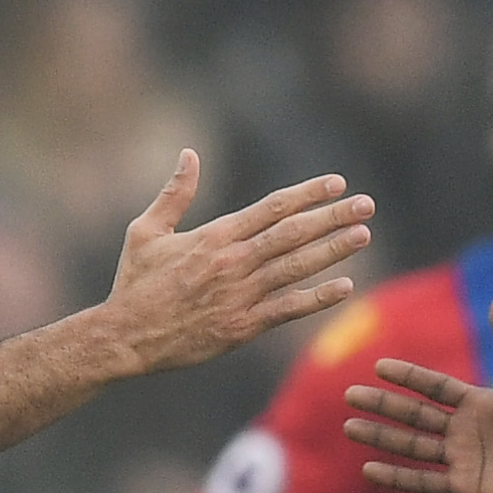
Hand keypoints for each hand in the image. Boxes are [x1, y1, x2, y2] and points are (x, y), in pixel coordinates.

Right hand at [102, 154, 372, 373]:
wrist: (124, 337)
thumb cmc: (134, 284)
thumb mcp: (146, 231)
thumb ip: (174, 193)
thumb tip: (189, 154)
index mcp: (215, 236)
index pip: (272, 208)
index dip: (308, 194)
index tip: (337, 183)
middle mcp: (233, 262)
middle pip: (293, 232)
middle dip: (333, 216)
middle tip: (367, 205)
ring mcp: (240, 295)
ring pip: (296, 267)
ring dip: (333, 250)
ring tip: (363, 236)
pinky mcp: (241, 327)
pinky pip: (287, 310)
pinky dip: (316, 298)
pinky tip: (344, 286)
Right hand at [341, 296, 492, 492]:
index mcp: (478, 402)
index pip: (433, 386)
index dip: (407, 376)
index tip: (378, 365)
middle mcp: (464, 430)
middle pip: (413, 414)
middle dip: (382, 405)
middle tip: (349, 395)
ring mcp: (461, 459)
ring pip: (411, 446)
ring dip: (380, 437)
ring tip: (349, 427)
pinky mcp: (464, 488)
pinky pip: (422, 481)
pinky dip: (396, 477)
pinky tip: (368, 469)